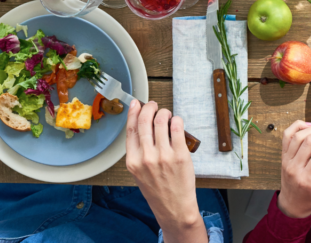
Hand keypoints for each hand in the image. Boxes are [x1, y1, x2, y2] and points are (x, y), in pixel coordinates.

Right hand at [125, 101, 205, 242]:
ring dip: (165, 112)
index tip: (136, 103)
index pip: (130, 129)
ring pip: (161, 120)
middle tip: (154, 105)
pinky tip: (177, 122)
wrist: (173, 207)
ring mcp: (164, 155)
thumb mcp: (139, 172)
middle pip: (145, 121)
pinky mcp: (180, 154)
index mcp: (133, 161)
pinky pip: (177, 127)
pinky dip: (177, 120)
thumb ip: (138, 151)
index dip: (133, 112)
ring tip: (167, 115)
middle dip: (150, 107)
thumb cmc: (157, 189)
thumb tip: (142, 125)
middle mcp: (146, 157)